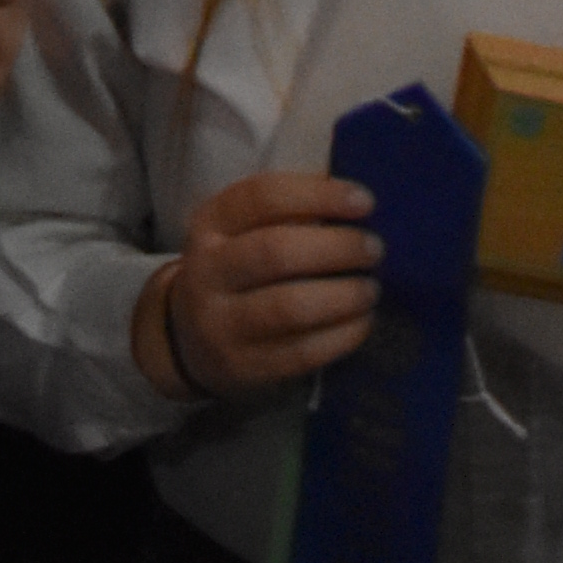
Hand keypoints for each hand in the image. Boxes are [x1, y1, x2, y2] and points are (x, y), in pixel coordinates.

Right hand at [134, 168, 383, 397]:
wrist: (189, 339)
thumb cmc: (236, 269)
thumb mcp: (241, 231)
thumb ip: (288, 214)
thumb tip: (358, 204)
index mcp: (210, 224)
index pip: (262, 197)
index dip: (317, 195)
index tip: (365, 202)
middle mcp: (208, 271)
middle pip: (275, 252)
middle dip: (337, 248)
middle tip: (374, 249)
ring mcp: (221, 324)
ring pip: (288, 307)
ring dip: (342, 296)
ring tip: (371, 289)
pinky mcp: (243, 367)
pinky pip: (300, 353)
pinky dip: (341, 336)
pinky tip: (362, 322)